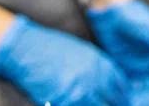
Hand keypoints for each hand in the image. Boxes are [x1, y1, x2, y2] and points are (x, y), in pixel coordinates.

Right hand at [0, 16, 127, 105]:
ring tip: (89, 102)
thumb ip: (98, 68)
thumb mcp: (82, 52)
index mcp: (100, 63)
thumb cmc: (51, 48)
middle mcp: (94, 77)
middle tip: (108, 104)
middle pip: (114, 101)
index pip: (121, 87)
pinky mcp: (65, 102)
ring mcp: (80, 92)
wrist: (26, 49)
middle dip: (113, 104)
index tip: (121, 101)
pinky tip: (76, 103)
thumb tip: (110, 84)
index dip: (122, 97)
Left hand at [87, 0, 148, 105]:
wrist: (110, 8)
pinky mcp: (122, 67)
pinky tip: (120, 98)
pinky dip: (125, 93)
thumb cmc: (134, 16)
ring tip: (131, 103)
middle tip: (141, 105)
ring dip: (138, 98)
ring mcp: (136, 66)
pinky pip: (126, 84)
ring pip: (141, 89)